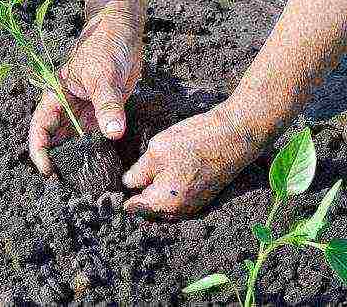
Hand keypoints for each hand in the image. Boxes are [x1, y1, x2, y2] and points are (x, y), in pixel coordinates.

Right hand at [29, 15, 141, 175]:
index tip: (49, 172)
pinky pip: (98, 136)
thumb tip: (112, 133)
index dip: (39, 152)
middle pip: (57, 140)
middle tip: (71, 185)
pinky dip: (99, 150)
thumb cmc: (105, 45)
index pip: (40, 129)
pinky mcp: (103, 113)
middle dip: (61, 161)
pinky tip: (105, 165)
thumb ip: (107, 105)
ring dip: (81, 159)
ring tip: (88, 181)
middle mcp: (68, 108)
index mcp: (56, 96)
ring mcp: (85, 112)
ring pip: (78, 141)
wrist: (123, 31)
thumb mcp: (103, 75)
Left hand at [122, 103, 260, 219]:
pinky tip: (165, 170)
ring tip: (144, 170)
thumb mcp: (156, 152)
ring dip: (153, 190)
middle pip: (148, 207)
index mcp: (164, 203)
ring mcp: (193, 205)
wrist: (236, 135)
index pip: (133, 207)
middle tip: (127, 173)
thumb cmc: (195, 141)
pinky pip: (177, 197)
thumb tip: (127, 184)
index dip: (120, 194)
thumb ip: (137, 173)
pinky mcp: (202, 195)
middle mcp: (179, 211)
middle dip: (137, 193)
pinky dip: (168, 188)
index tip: (111, 184)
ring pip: (163, 202)